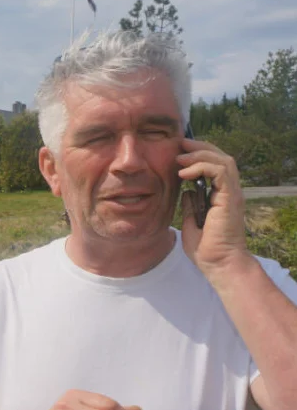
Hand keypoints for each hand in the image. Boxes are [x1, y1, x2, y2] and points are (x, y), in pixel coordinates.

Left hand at [177, 139, 253, 277]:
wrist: (219, 264)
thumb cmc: (206, 249)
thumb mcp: (190, 222)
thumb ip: (190, 206)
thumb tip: (186, 192)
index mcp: (221, 196)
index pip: (214, 166)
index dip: (198, 155)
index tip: (178, 153)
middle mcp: (229, 192)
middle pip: (221, 157)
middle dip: (199, 147)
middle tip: (179, 145)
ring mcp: (232, 194)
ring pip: (223, 160)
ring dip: (200, 154)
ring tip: (179, 157)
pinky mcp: (230, 198)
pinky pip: (221, 172)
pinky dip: (202, 167)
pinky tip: (184, 173)